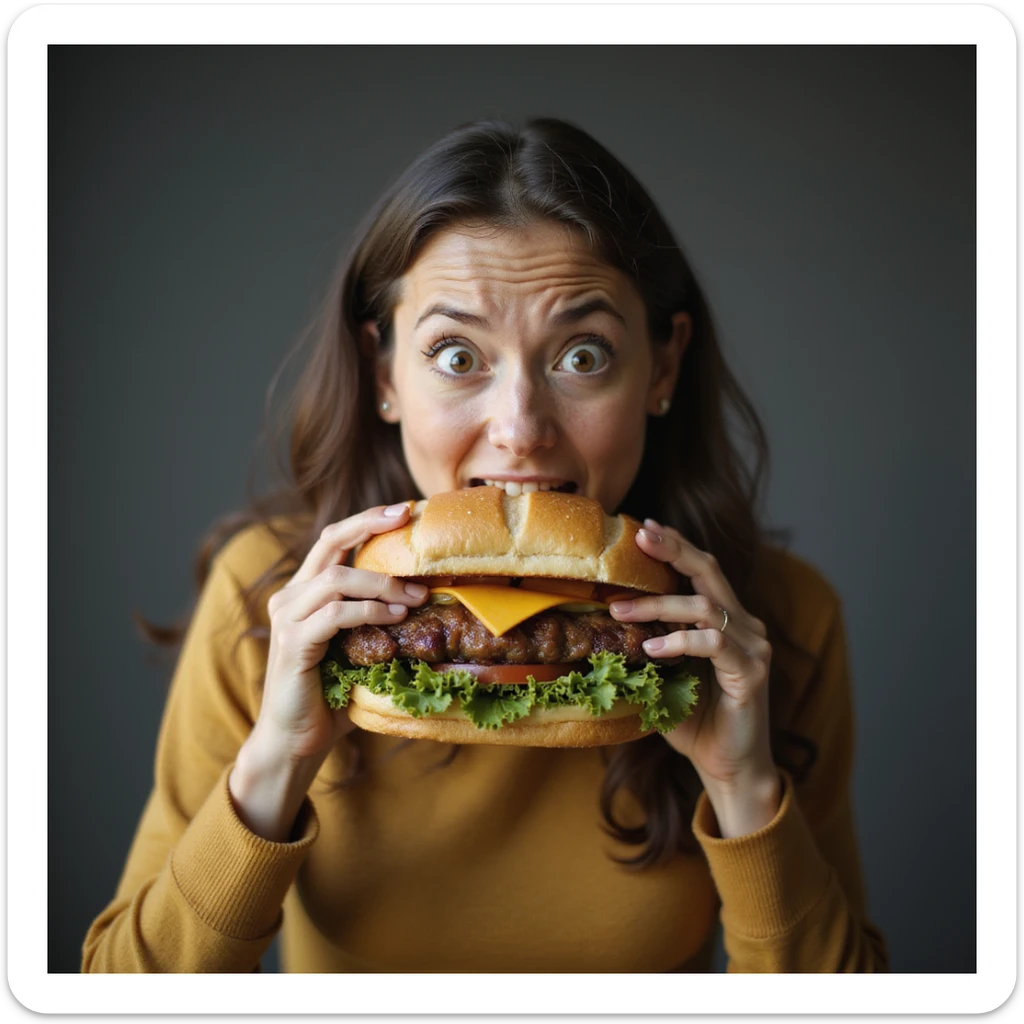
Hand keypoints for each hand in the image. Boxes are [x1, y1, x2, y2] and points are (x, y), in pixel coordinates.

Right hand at [256, 503, 428, 762]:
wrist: (295, 742)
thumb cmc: (332, 697)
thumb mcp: (361, 650)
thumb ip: (380, 622)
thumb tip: (431, 602)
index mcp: (305, 591)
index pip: (335, 539)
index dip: (367, 520)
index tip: (405, 509)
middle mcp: (290, 596)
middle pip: (330, 541)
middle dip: (371, 524)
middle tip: (408, 518)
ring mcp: (287, 617)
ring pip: (337, 578)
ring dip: (382, 582)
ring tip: (416, 595)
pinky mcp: (292, 642)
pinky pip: (335, 614)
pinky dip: (369, 610)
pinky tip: (396, 616)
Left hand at [608, 519, 776, 798]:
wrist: (729, 769)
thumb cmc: (695, 722)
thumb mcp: (663, 677)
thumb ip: (646, 648)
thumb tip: (600, 627)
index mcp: (727, 621)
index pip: (703, 571)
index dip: (676, 546)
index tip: (644, 527)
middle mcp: (745, 626)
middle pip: (710, 571)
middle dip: (673, 549)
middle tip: (640, 535)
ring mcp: (753, 648)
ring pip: (706, 606)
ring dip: (659, 605)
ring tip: (620, 610)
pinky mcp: (752, 673)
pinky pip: (713, 643)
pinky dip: (680, 641)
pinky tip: (651, 648)